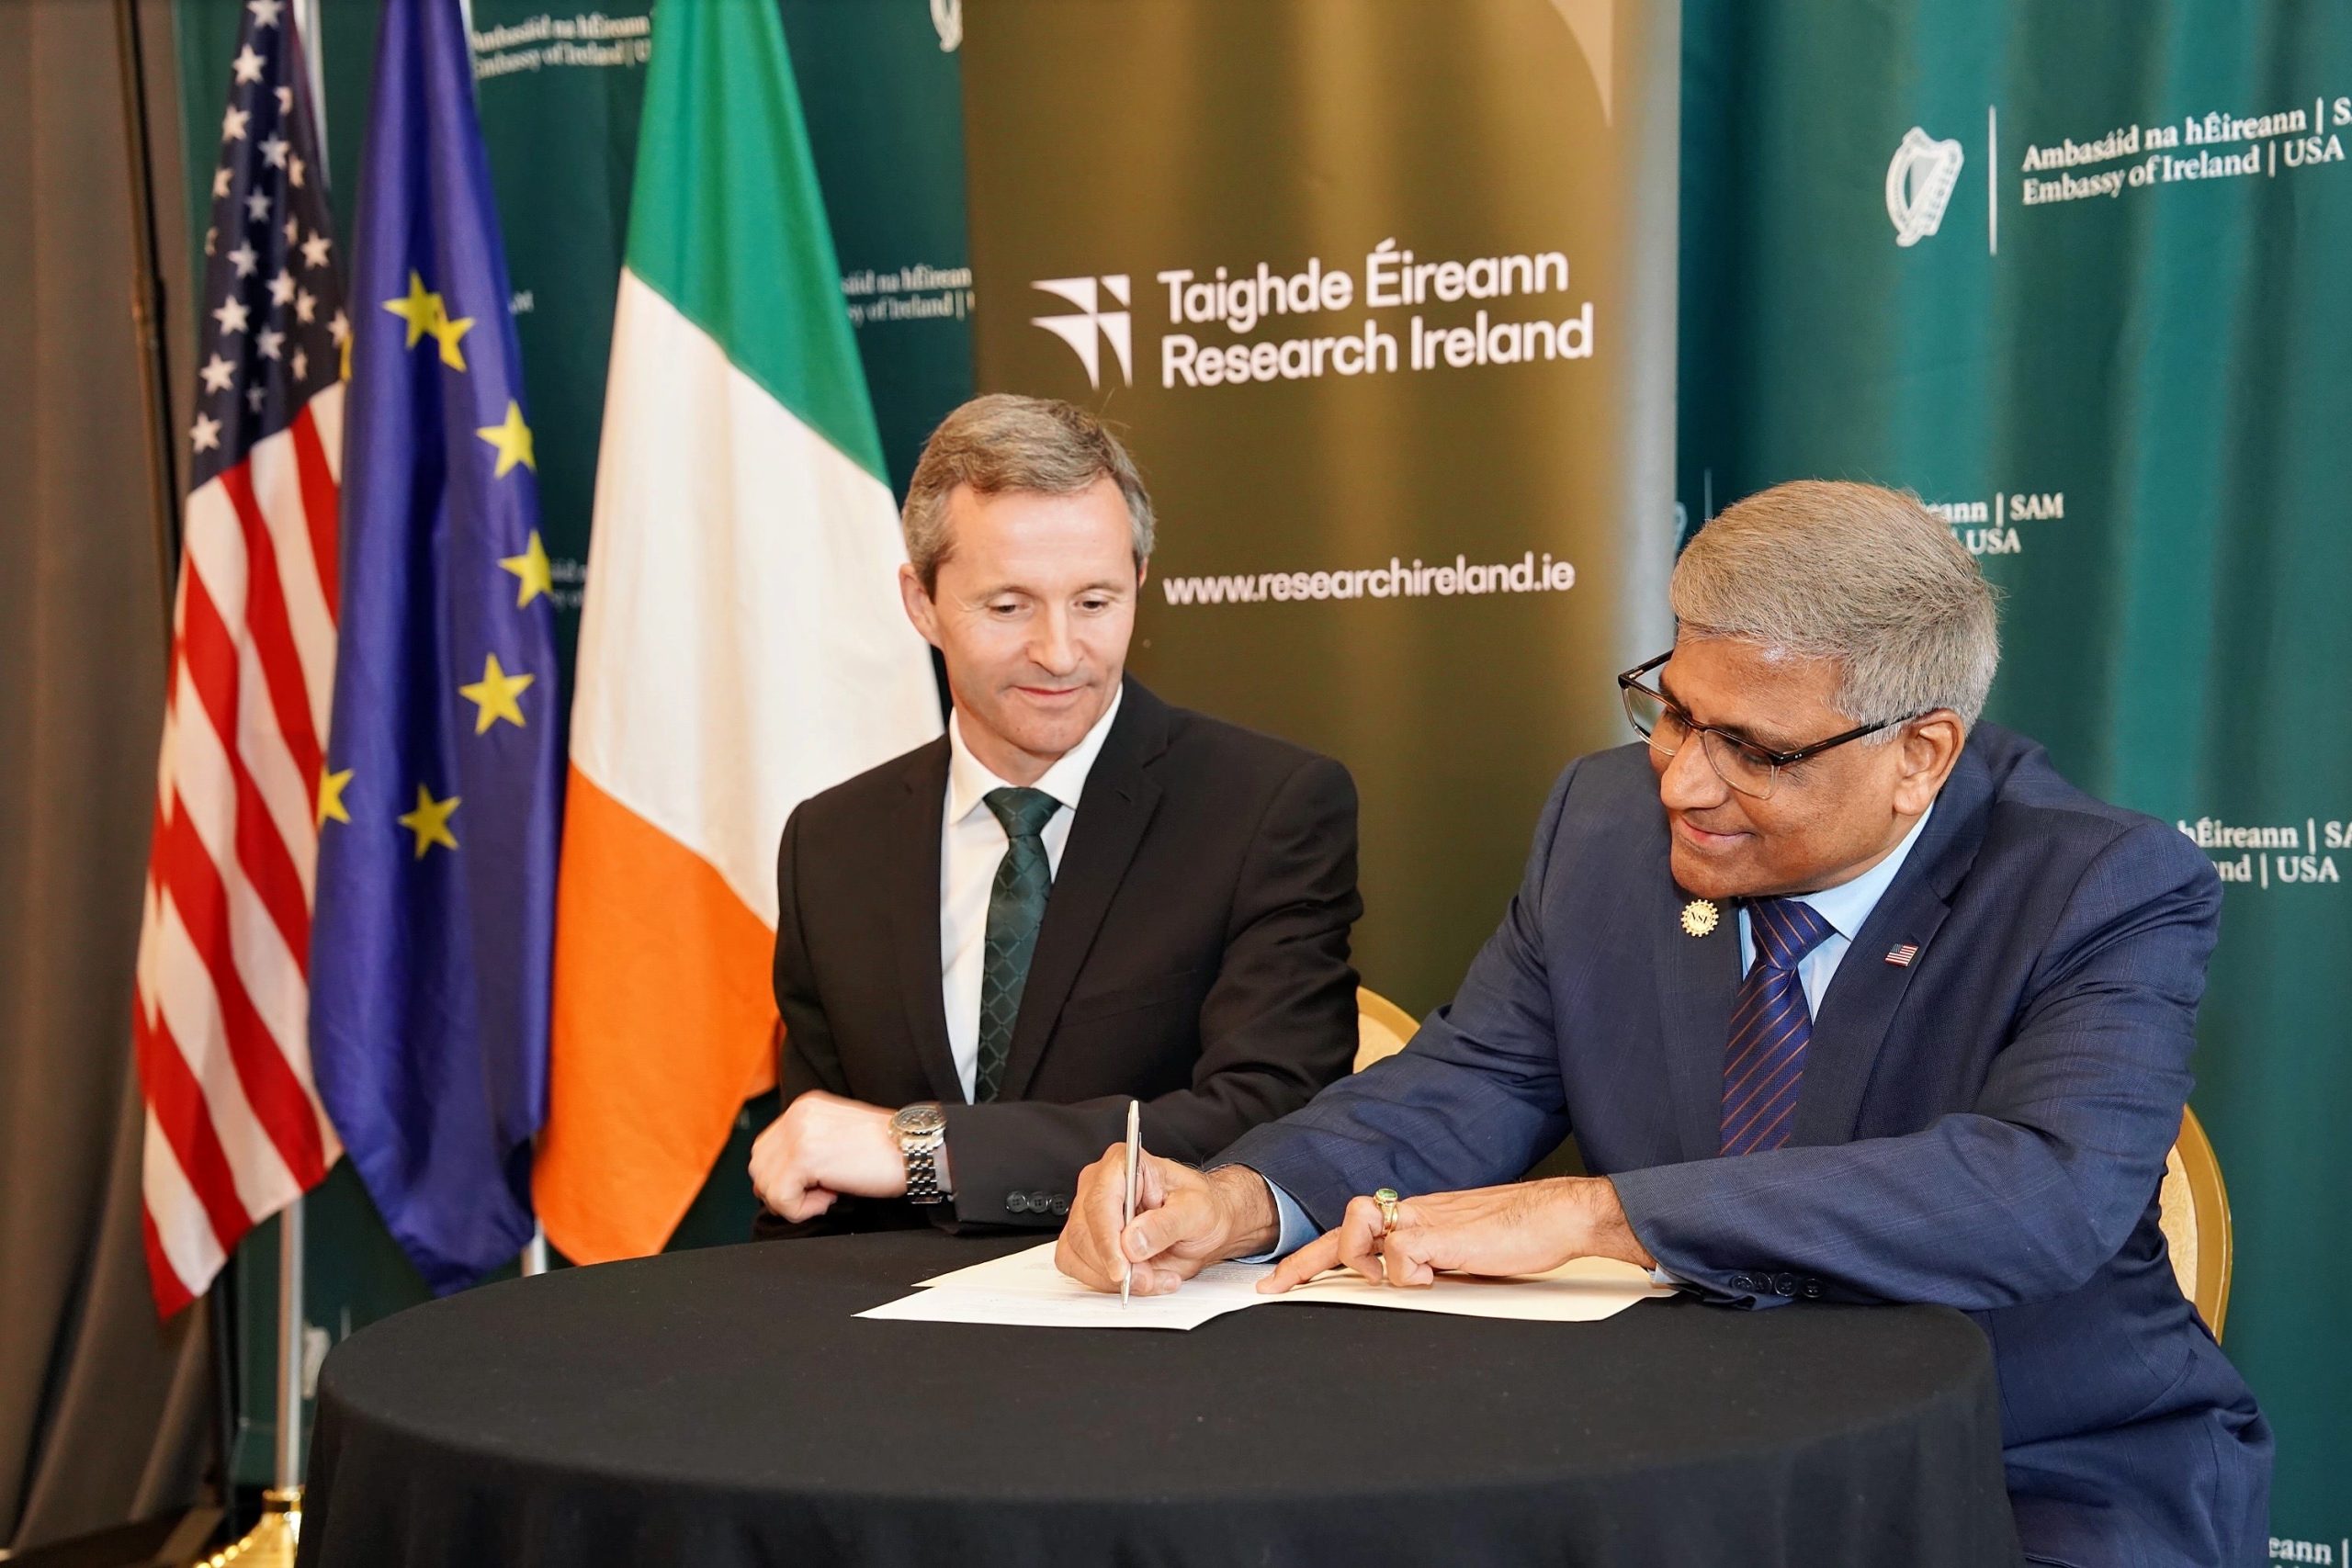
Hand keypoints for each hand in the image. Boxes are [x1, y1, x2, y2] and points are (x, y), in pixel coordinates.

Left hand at [747, 1091, 906, 1221]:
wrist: (915, 1149)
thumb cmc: (887, 1150)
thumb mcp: (839, 1134)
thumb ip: (809, 1144)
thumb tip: (784, 1176)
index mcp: (805, 1107)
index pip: (767, 1149)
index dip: (785, 1176)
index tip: (817, 1183)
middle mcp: (797, 1115)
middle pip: (759, 1167)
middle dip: (784, 1189)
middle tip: (821, 1192)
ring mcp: (799, 1135)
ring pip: (766, 1185)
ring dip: (795, 1200)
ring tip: (828, 1193)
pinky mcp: (805, 1158)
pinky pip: (781, 1199)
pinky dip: (802, 1210)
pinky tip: (831, 1198)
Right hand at [1055, 1149, 1278, 1294]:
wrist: (1204, 1225)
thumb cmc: (1200, 1207)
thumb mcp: (1197, 1211)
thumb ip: (1166, 1225)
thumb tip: (1133, 1241)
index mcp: (1125, 1165)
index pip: (1101, 1201)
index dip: (1108, 1239)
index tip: (1123, 1268)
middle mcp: (1100, 1185)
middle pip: (1085, 1232)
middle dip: (1116, 1265)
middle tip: (1149, 1278)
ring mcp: (1088, 1213)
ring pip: (1079, 1253)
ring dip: (1115, 1278)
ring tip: (1154, 1276)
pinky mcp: (1085, 1239)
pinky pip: (1078, 1266)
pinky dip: (1106, 1282)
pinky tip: (1139, 1278)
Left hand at [1261, 1176, 1654, 1293]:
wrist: (1560, 1215)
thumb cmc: (1524, 1232)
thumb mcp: (1465, 1250)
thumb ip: (1434, 1260)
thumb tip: (1413, 1281)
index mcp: (1419, 1216)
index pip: (1356, 1228)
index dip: (1318, 1254)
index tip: (1286, 1279)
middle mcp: (1415, 1212)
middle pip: (1343, 1225)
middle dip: (1304, 1260)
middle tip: (1276, 1287)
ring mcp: (1426, 1220)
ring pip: (1359, 1224)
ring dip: (1360, 1256)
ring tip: (1388, 1278)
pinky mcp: (1443, 1235)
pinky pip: (1401, 1253)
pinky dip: (1409, 1273)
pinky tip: (1434, 1277)